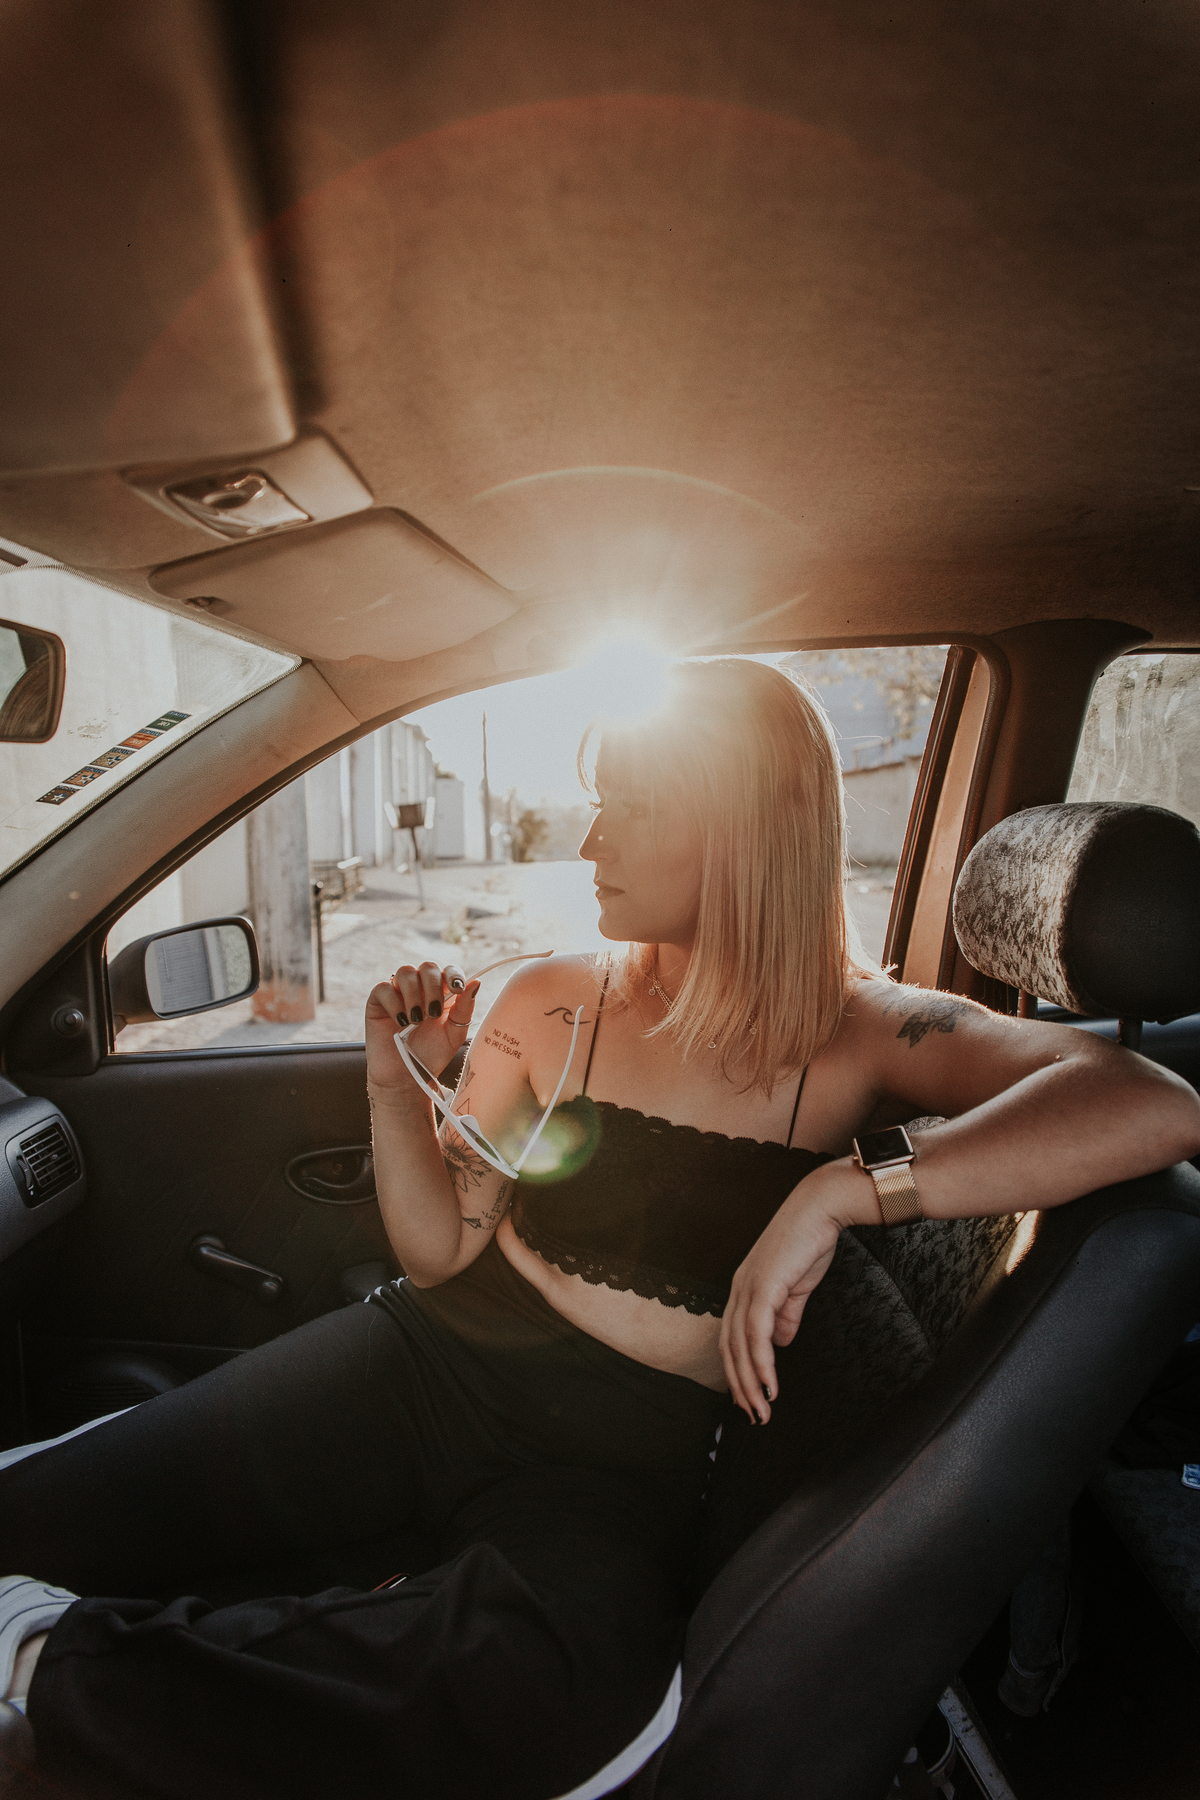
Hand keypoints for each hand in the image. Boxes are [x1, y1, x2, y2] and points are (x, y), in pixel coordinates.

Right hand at [366, 961, 480, 1092]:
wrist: (405, 1077)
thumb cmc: (431, 1055)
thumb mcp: (454, 1034)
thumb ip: (464, 1008)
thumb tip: (476, 982)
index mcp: (442, 993)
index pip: (449, 971)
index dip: (453, 974)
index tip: (457, 989)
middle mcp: (420, 989)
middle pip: (427, 967)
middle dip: (433, 987)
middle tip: (433, 1013)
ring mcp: (398, 993)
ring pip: (405, 972)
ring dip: (414, 995)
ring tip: (416, 1020)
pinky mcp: (378, 1002)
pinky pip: (384, 988)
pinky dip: (394, 1003)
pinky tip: (400, 1021)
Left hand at [720, 1165, 854, 1424]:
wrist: (821, 1208)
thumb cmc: (810, 1241)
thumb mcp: (796, 1285)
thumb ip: (787, 1313)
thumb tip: (781, 1342)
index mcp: (744, 1288)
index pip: (732, 1338)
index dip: (738, 1370)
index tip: (750, 1397)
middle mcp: (739, 1288)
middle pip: (729, 1347)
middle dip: (740, 1385)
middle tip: (753, 1415)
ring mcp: (748, 1287)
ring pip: (740, 1345)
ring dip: (750, 1382)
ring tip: (762, 1410)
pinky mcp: (764, 1286)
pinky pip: (757, 1333)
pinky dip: (761, 1362)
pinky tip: (769, 1384)